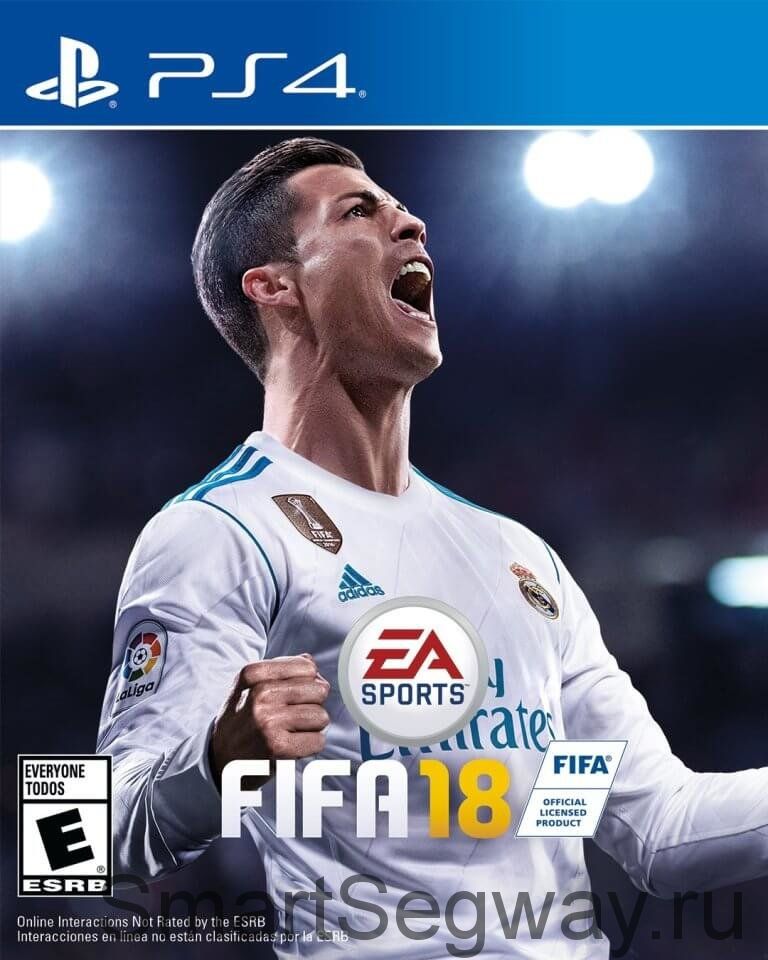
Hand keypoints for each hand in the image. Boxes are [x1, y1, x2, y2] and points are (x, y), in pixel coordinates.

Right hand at [209, 653, 329, 788]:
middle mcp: (260, 694)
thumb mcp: (249, 684)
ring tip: (292, 730)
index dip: (308, 681)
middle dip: (313, 703)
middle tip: (294, 714)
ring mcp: (269, 721)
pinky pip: (318, 740)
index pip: (308, 667)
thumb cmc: (241, 718)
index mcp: (253, 673)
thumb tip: (312, 664)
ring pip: (321, 716)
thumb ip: (281, 669)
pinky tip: (293, 744)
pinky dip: (310, 745)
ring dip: (312, 726)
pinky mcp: (278, 747)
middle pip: (319, 690)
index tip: (293, 694)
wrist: (219, 757)